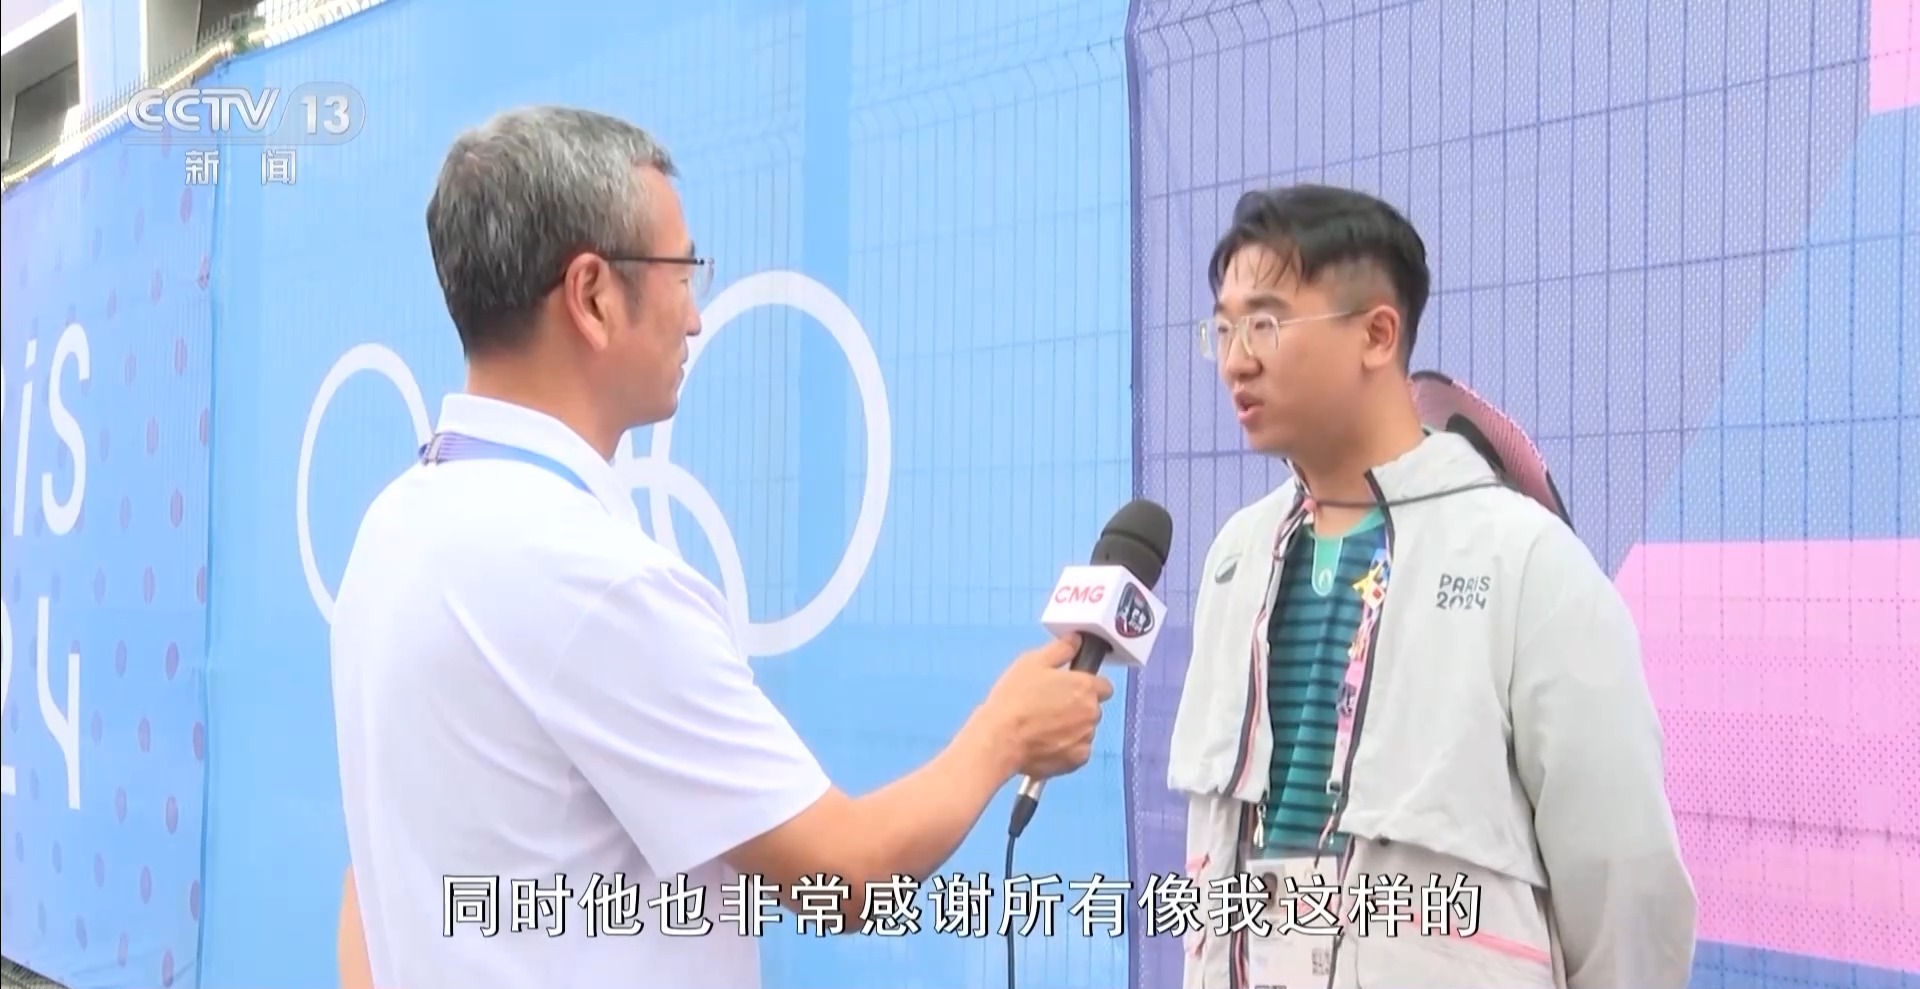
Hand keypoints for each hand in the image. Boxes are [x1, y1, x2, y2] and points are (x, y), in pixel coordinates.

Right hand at [975, 635, 1113, 778]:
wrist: (1000, 739)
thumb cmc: (1014, 699)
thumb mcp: (1032, 662)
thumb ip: (1061, 650)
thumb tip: (1077, 640)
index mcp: (1085, 686)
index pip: (1104, 686)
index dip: (1087, 685)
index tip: (1069, 689)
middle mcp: (1091, 712)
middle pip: (1093, 708)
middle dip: (1078, 707)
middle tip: (1050, 706)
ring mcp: (1085, 738)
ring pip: (1085, 730)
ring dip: (1072, 728)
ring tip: (1043, 727)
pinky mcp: (1076, 760)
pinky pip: (1078, 751)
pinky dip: (1066, 748)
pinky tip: (1046, 743)